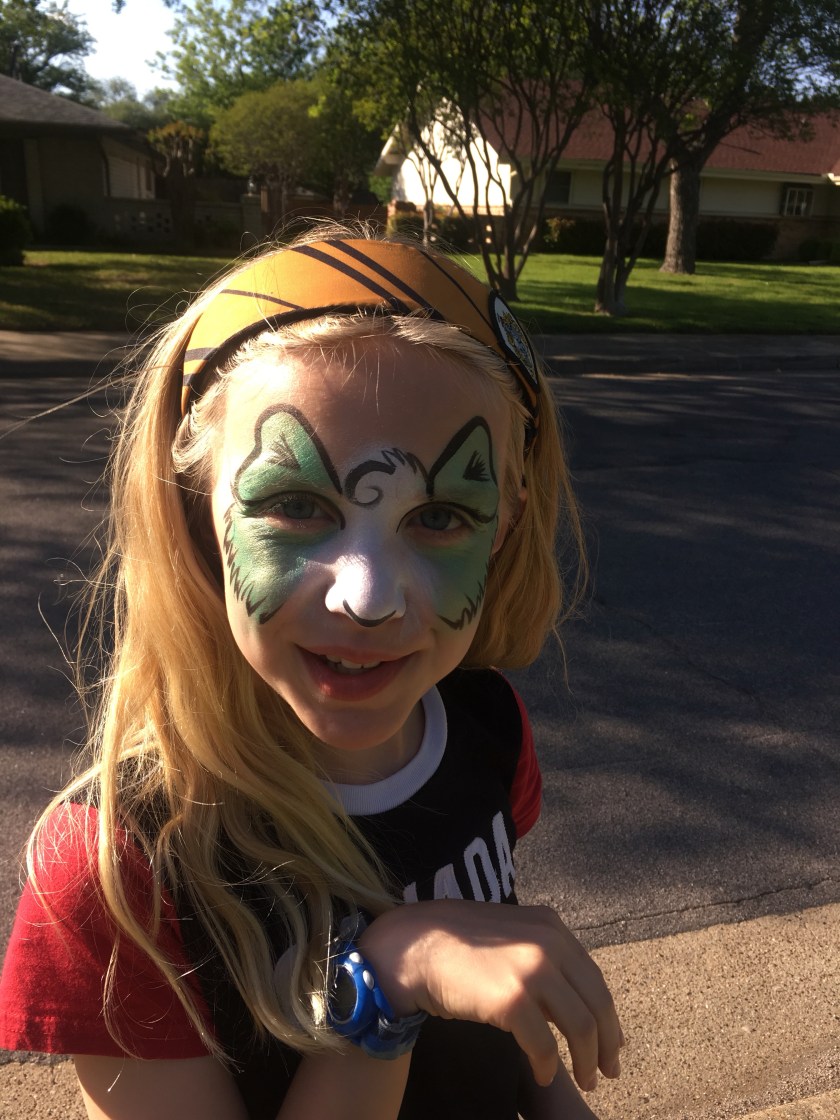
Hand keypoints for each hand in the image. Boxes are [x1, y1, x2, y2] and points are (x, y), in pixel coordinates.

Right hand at [359, 900, 622, 1092]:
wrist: (413, 946)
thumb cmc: (457, 946)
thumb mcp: (510, 936)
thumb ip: (542, 957)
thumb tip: (569, 1001)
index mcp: (551, 927)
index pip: (594, 978)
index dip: (608, 1016)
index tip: (612, 1042)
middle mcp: (548, 943)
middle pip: (596, 1003)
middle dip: (608, 1043)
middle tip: (608, 1071)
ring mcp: (531, 970)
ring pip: (580, 1026)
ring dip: (587, 1059)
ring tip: (585, 1080)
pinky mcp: (511, 999)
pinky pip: (544, 1044)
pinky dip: (549, 1066)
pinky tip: (544, 1075)